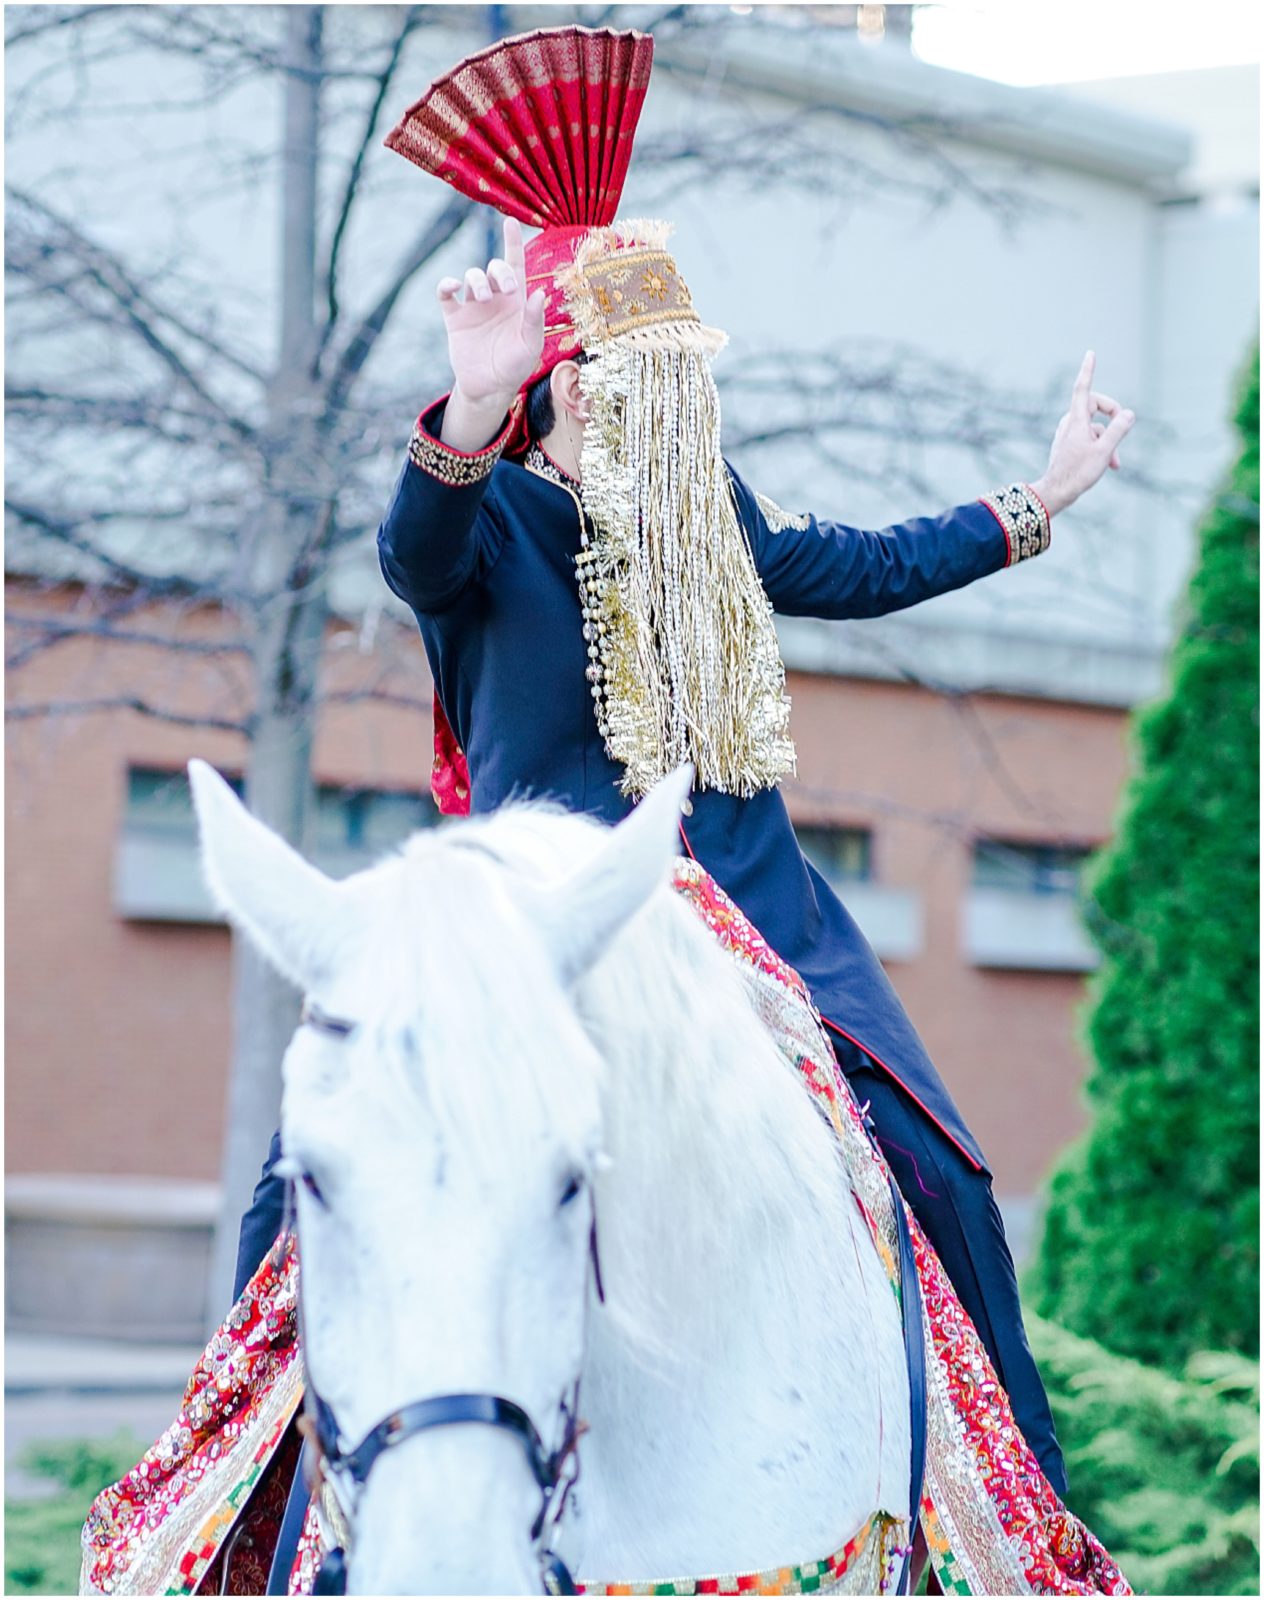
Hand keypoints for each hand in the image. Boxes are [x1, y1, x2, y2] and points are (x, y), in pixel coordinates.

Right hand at [436, 217, 545, 446]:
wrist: (489, 388)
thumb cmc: (515, 367)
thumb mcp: (531, 346)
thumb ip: (534, 320)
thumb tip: (538, 293)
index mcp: (516, 301)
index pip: (515, 265)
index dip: (513, 243)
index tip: (510, 222)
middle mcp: (495, 298)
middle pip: (493, 267)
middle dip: (498, 271)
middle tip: (504, 289)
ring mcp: (473, 306)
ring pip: (471, 276)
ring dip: (476, 281)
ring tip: (482, 299)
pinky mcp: (455, 317)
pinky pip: (446, 293)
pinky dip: (447, 284)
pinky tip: (452, 286)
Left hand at [1031, 351, 1135, 517]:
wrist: (1056, 493)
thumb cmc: (1078, 473)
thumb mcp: (1103, 451)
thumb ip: (1118, 430)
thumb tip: (1128, 414)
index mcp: (1076, 420)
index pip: (1083, 388)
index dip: (1088, 370)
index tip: (1090, 353)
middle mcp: (1070, 423)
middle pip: (1095, 406)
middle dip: (1112, 416)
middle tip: (1124, 425)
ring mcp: (1069, 434)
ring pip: (1095, 427)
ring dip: (1109, 440)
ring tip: (1114, 462)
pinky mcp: (1069, 444)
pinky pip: (1089, 438)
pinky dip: (1101, 448)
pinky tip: (1109, 465)